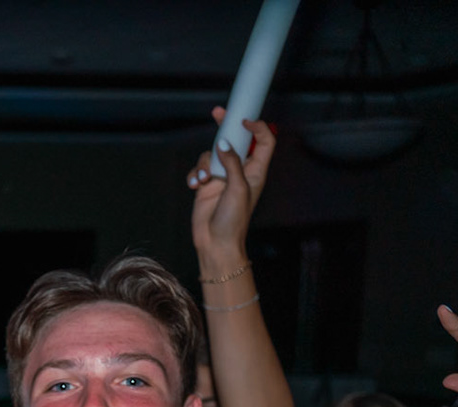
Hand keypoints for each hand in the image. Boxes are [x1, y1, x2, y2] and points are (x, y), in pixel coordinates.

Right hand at [188, 110, 275, 265]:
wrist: (215, 242)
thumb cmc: (233, 220)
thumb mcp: (238, 188)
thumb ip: (232, 162)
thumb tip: (223, 144)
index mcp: (256, 171)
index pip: (263, 142)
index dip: (257, 128)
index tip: (244, 120)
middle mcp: (239, 171)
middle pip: (236, 141)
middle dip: (226, 127)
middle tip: (218, 113)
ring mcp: (222, 177)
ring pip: (212, 155)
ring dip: (204, 164)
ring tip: (203, 180)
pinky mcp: (206, 185)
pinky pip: (198, 170)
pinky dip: (194, 175)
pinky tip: (195, 186)